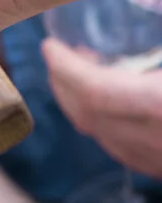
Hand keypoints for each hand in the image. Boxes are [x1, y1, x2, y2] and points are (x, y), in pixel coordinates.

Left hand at [43, 39, 161, 179]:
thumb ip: (156, 34)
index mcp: (158, 104)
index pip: (92, 91)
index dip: (64, 67)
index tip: (50, 47)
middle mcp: (150, 138)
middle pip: (84, 114)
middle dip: (63, 82)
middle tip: (60, 57)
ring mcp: (153, 159)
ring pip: (97, 133)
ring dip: (78, 102)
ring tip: (85, 73)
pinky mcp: (157, 168)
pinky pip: (116, 145)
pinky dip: (100, 120)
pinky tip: (110, 103)